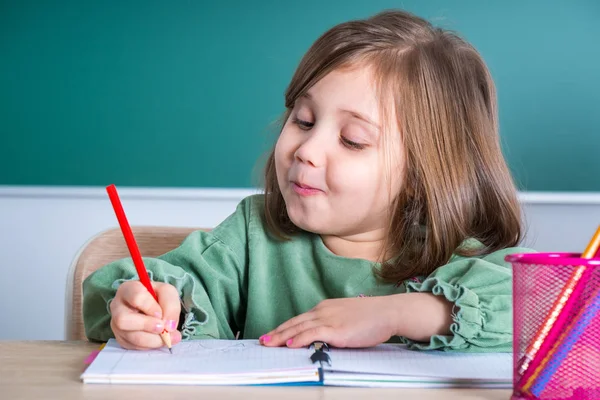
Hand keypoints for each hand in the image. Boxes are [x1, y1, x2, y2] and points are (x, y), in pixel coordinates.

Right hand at [110, 280, 181, 349]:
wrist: (153, 307)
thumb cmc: (157, 297)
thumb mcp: (168, 293)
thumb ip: (171, 305)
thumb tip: (169, 326)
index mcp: (128, 289)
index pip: (135, 297)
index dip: (149, 307)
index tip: (161, 314)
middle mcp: (117, 307)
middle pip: (123, 320)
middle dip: (146, 326)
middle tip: (162, 328)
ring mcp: (116, 324)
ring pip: (129, 336)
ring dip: (151, 340)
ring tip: (166, 338)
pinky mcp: (121, 338)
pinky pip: (133, 346)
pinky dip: (149, 346)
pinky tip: (158, 340)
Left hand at [259, 297, 396, 348]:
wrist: (389, 311)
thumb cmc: (372, 317)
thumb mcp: (347, 317)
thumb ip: (333, 325)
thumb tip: (323, 336)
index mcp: (325, 308)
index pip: (299, 319)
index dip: (284, 327)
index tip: (273, 334)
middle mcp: (323, 311)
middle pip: (295, 323)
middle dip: (277, 332)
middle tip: (262, 340)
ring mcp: (329, 319)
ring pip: (299, 328)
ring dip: (282, 337)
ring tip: (269, 344)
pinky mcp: (337, 329)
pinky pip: (313, 334)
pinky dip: (299, 338)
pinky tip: (290, 345)